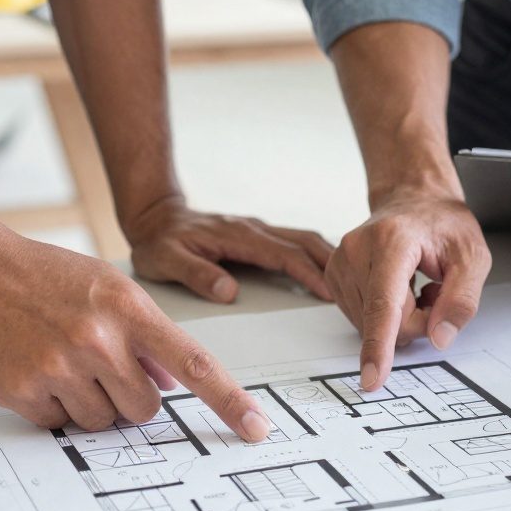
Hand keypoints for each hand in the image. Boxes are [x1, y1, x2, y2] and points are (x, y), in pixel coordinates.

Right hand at [0, 229, 272, 439]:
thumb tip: (173, 381)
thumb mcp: (111, 288)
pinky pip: (61, 424)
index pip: (193, 363)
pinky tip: (39, 367)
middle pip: (145, 409)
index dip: (229, 400)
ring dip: (92, 402)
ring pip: (103, 421)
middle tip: (103, 364)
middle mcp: (97, 340)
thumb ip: (146, 333)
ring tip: (65, 360)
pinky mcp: (24, 392)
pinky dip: (56, 405)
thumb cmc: (50, 277)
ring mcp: (59, 368)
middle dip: (132, 395)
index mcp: (128, 310)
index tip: (256, 427)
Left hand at [124, 195, 333, 302]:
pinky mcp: (256, 234)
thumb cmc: (159, 241)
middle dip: (333, 262)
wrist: (154, 216)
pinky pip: (293, 241)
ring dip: (328, 255)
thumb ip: (196, 274)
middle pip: (304, 241)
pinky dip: (315, 252)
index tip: (329, 293)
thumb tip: (228, 291)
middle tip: (357, 287)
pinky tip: (326, 268)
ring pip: (303, 238)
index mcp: (237, 235)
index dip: (309, 273)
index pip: (283, 255)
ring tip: (352, 279)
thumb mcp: (166, 260)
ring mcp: (256, 229)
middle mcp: (252, 228)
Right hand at [327, 192, 491, 391]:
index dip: (380, 345)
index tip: (372, 377)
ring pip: (372, 324)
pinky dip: (384, 313)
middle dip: (415, 320)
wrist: (413, 199)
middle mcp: (357, 250)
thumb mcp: (472, 257)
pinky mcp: (334, 275)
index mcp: (392, 242)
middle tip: (433, 292)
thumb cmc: (442, 225)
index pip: (385, 304)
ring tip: (413, 284)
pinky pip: (362, 317)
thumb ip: (461, 300)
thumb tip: (439, 337)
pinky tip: (396, 287)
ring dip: (400, 317)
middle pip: (386, 321)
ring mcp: (340, 262)